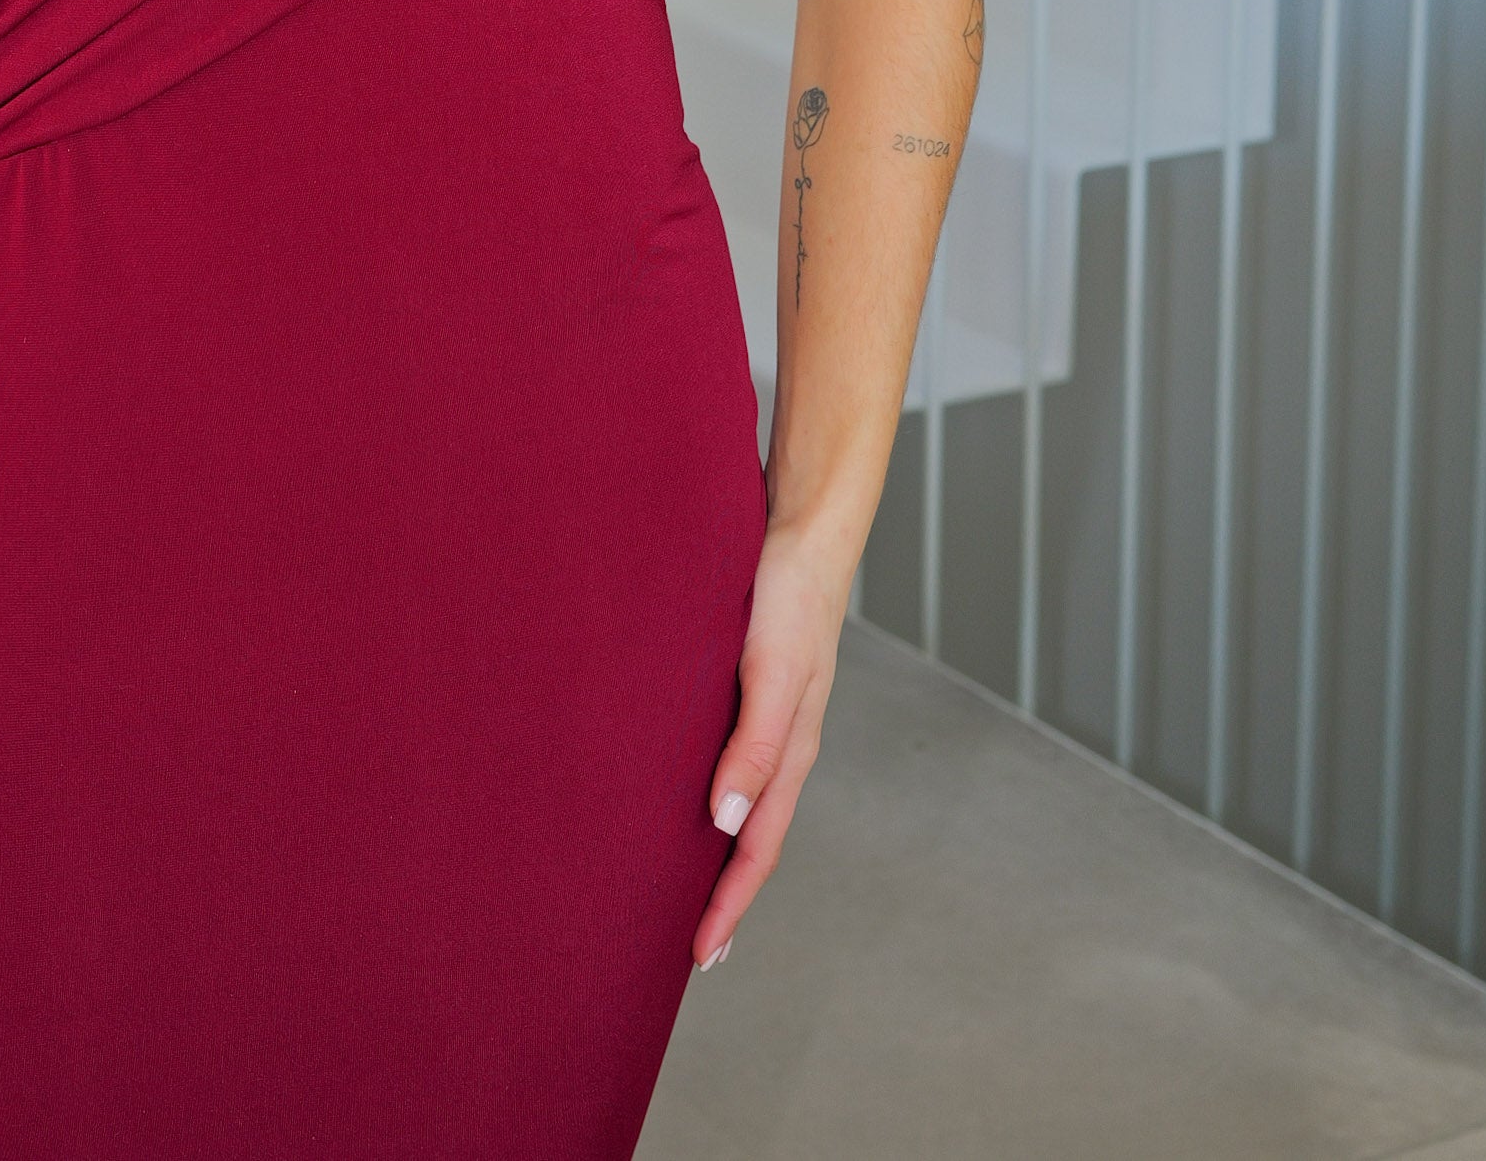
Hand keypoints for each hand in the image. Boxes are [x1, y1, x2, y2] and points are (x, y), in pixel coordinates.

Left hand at [691, 517, 849, 964]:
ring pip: (743, 805)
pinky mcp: (749, 688)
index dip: (729, 904)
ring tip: (683, 889)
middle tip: (693, 950)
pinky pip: (730, 761)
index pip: (758, 849)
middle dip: (725, 896)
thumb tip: (728, 822)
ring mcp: (767, 717)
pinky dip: (712, 799)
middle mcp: (781, 744)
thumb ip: (755, 743)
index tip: (700, 957)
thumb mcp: (771, 671)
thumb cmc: (788, 595)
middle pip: (753, 839)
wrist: (802, 528)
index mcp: (791, 751)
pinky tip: (686, 797)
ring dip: (717, 853)